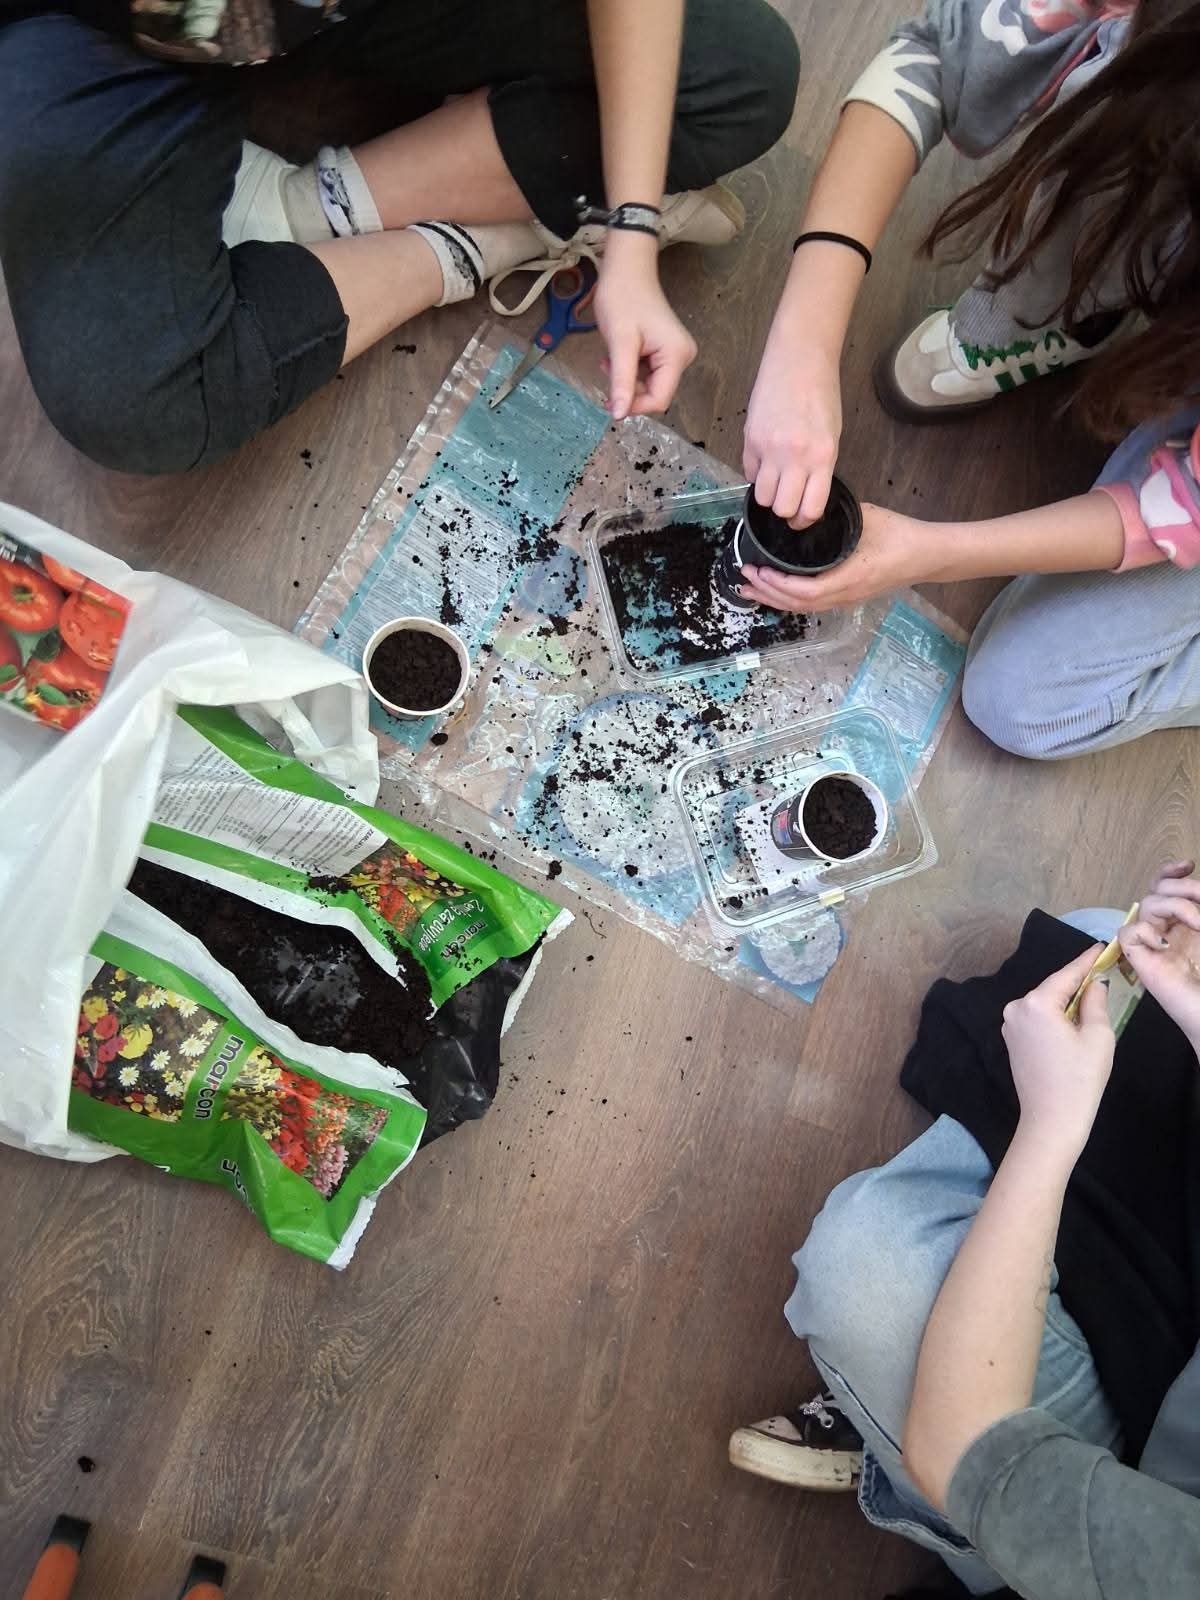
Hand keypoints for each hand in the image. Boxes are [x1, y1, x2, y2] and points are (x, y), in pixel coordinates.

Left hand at [593, 236, 695, 419]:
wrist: (626, 268)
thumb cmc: (623, 298)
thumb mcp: (620, 343)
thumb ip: (622, 381)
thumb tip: (619, 416)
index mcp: (677, 356)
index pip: (659, 400)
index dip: (634, 405)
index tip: (609, 399)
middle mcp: (682, 357)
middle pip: (654, 393)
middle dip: (628, 389)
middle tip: (607, 368)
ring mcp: (675, 353)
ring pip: (647, 385)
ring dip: (625, 379)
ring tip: (610, 358)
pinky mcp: (665, 350)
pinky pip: (646, 373)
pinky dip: (628, 370)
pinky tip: (616, 355)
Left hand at [737, 503, 942, 613]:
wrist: (927, 554)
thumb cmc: (900, 535)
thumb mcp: (866, 519)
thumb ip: (834, 519)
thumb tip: (804, 511)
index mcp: (849, 579)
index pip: (804, 592)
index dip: (777, 585)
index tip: (757, 570)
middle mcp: (845, 595)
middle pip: (798, 605)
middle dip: (767, 593)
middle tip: (744, 579)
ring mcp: (847, 599)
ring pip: (804, 608)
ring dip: (776, 598)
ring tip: (752, 588)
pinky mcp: (849, 597)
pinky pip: (813, 604)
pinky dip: (790, 598)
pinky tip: (778, 590)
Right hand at [743, 343, 841, 527]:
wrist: (799, 359)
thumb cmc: (821, 394)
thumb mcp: (831, 435)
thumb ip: (819, 467)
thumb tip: (803, 494)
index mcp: (822, 456)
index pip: (809, 509)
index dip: (804, 520)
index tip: (802, 517)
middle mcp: (795, 456)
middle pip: (782, 508)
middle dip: (785, 509)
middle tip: (788, 500)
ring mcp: (769, 449)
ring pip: (762, 497)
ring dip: (768, 495)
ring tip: (775, 481)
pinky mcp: (750, 439)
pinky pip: (749, 473)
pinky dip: (756, 474)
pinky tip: (765, 461)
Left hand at [1002, 947, 1116, 1163]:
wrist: (1051, 1120)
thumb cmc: (1079, 1079)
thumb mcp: (1098, 1036)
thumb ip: (1095, 1002)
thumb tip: (1093, 984)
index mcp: (1036, 1003)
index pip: (1066, 975)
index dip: (1086, 961)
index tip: (1100, 947)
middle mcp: (1016, 1008)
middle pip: (1053, 988)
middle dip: (1076, 982)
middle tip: (1100, 972)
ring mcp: (1010, 1025)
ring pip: (1044, 1004)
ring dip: (1064, 1001)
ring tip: (1090, 998)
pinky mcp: (1011, 1040)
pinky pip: (1036, 1018)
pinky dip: (1054, 1016)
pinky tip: (1071, 1021)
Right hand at [1119, 861, 1199, 1052]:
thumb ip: (1199, 908)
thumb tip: (1193, 884)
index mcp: (1185, 924)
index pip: (1165, 888)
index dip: (1170, 872)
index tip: (1187, 865)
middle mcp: (1168, 931)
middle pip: (1156, 891)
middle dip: (1181, 889)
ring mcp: (1153, 945)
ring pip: (1145, 905)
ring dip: (1175, 907)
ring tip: (1197, 927)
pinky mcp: (1141, 961)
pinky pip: (1128, 933)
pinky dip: (1146, 932)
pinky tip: (1166, 945)